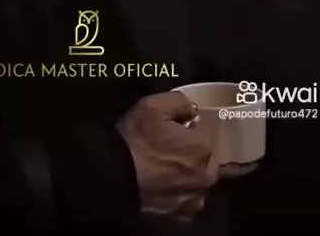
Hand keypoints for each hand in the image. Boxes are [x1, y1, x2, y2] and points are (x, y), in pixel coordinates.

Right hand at [117, 91, 217, 223]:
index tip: (172, 132)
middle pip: (203, 161)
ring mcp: (194, 200)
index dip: (187, 131)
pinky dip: (177, 195)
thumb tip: (193, 110)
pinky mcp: (181, 217)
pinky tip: (162, 188)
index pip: (202, 134)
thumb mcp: (154, 106)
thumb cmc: (135, 139)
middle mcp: (205, 176)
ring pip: (196, 183)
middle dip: (191, 155)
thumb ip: (180, 102)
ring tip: (163, 172)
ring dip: (186, 177)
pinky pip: (185, 202)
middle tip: (167, 152)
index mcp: (203, 147)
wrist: (114, 176)